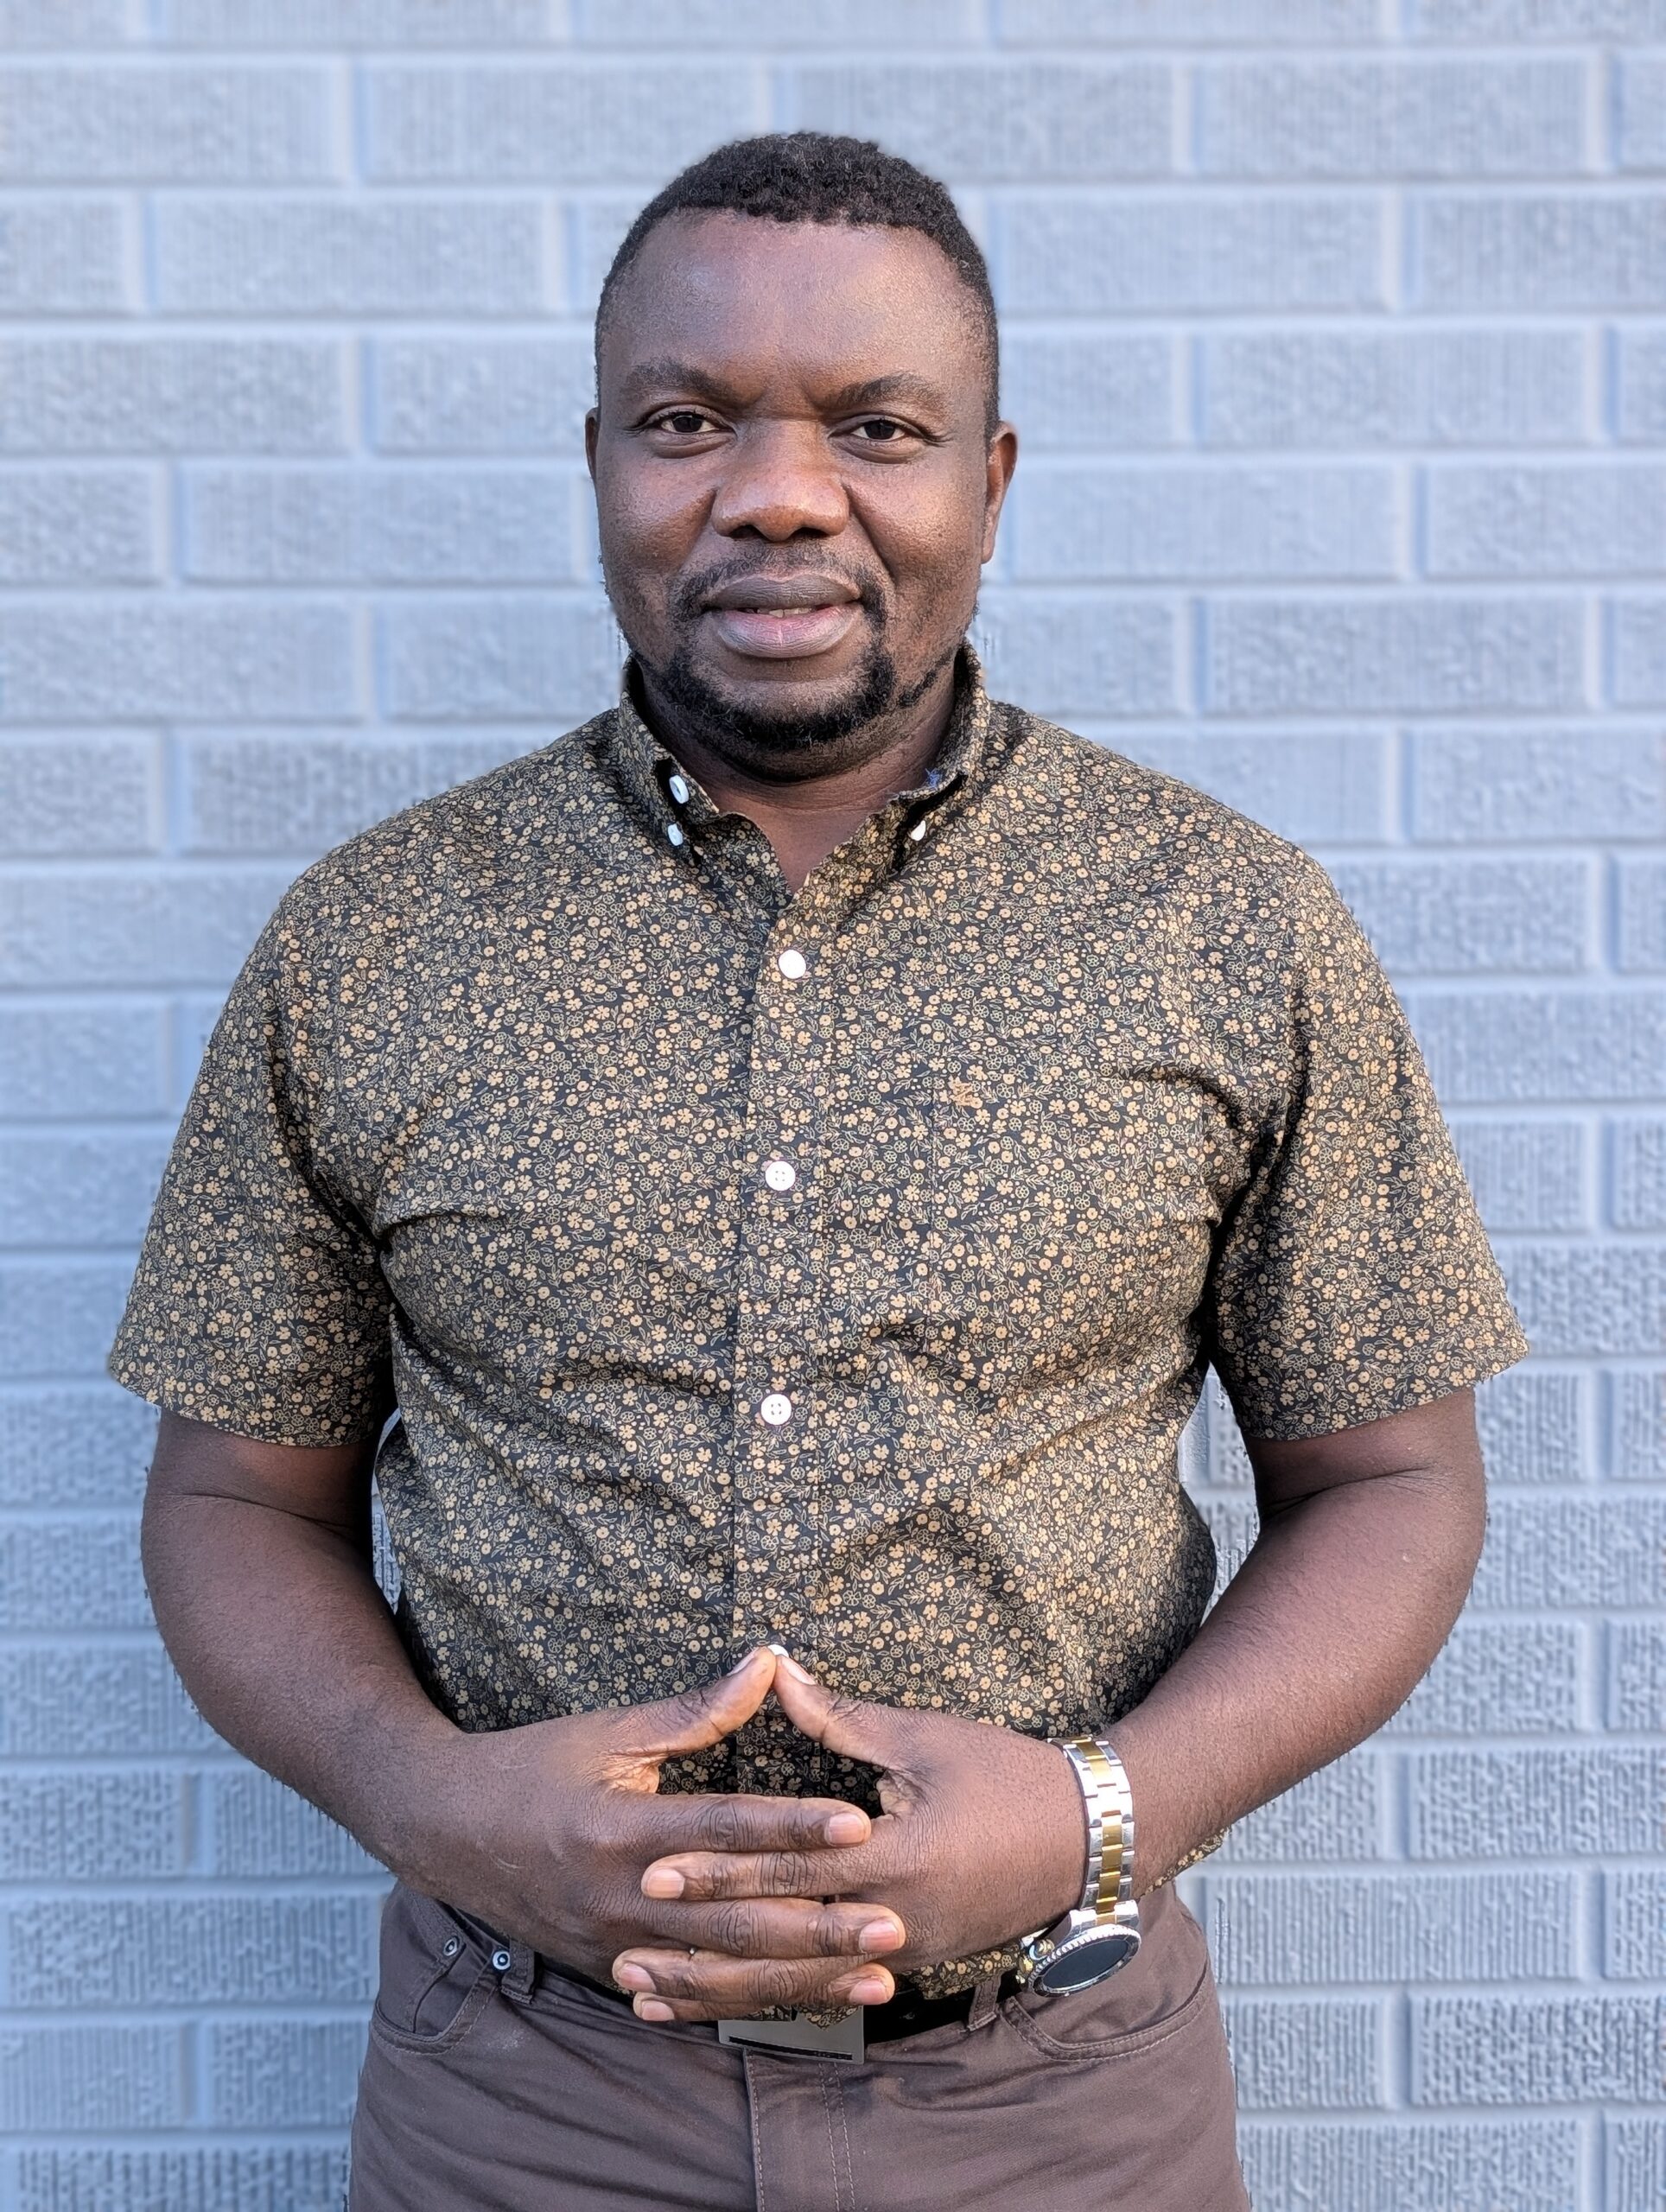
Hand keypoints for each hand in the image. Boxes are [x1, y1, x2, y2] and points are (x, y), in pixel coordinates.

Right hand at [401, 1648, 905, 2022]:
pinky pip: (692, 1996)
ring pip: (724, 1973)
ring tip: (874, 1977)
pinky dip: (751, 2003)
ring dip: (803, 1978)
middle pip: (735, 1918)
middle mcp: (620, 1898)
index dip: (793, 1828)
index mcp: (621, 1828)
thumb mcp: (611, 1730)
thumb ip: (695, 1709)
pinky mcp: (611, 1972)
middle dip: (820, 1926)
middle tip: (893, 1925)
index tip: (861, 1825)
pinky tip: (807, 2005)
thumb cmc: (534, 1766)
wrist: (445, 1830)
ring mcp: (614, 1947)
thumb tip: (768, 1662)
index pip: (724, 1830)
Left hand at [616, 1656, 1087, 2018]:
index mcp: (897, 1858)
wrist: (1090, 1840)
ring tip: (652, 1987)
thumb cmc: (1008, 1775)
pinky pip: (828, 1987)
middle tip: (628, 1933)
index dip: (718, 1867)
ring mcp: (904, 1952)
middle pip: (782, 1937)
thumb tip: (772, 1668)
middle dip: (701, 1937)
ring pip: (798, 1979)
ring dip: (723, 1986)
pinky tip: (723, 2002)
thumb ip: (839, 1716)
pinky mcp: (910, 1963)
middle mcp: (896, 1919)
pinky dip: (771, 1996)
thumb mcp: (923, 1738)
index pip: (788, 1867)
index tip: (653, 1866)